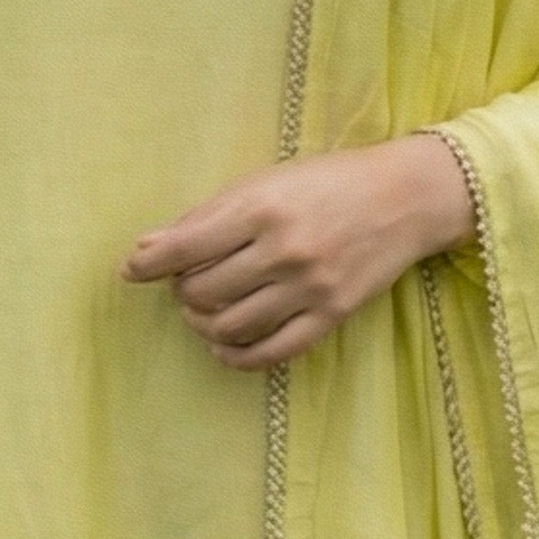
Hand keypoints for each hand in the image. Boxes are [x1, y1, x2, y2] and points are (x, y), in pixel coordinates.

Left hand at [122, 132, 473, 367]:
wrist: (406, 197)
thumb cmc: (328, 182)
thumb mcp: (267, 181)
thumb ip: (208, 216)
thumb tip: (147, 250)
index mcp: (263, 207)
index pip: (186, 247)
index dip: (150, 264)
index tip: (133, 270)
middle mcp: (284, 250)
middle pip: (202, 291)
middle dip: (183, 291)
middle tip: (189, 281)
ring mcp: (309, 287)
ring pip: (229, 327)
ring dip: (204, 324)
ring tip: (206, 310)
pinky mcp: (331, 315)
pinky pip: (270, 353)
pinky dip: (236, 356)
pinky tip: (225, 346)